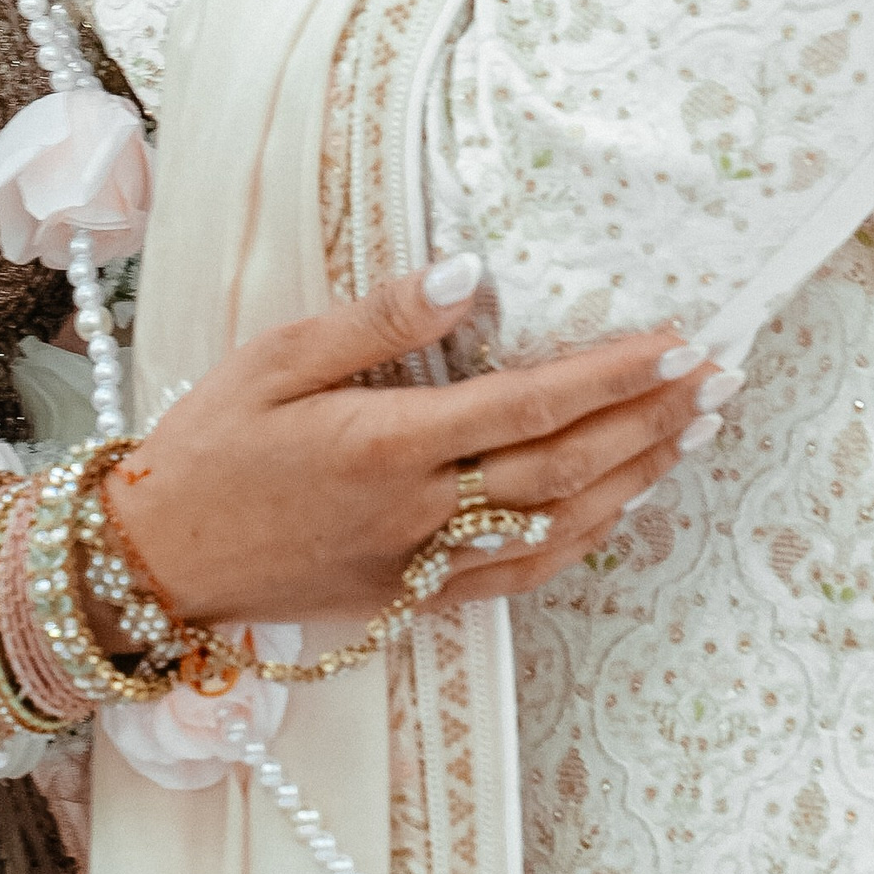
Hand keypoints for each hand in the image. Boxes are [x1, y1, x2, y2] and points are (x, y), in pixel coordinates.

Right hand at [102, 267, 732, 628]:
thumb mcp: (277, 358)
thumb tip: (475, 273)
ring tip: (693, 432)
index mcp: (388, 443)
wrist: (154, 561)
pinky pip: (520, 575)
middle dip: (651, 420)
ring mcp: (422, 565)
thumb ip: (381, 319)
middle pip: (565, 466)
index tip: (677, 341)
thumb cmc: (210, 444)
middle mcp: (419, 512)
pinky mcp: (414, 600)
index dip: (615, 374)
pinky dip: (582, 539)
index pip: (531, 404)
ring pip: (559, 525)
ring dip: (636, 477)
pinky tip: (618, 506)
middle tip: (719, 380)